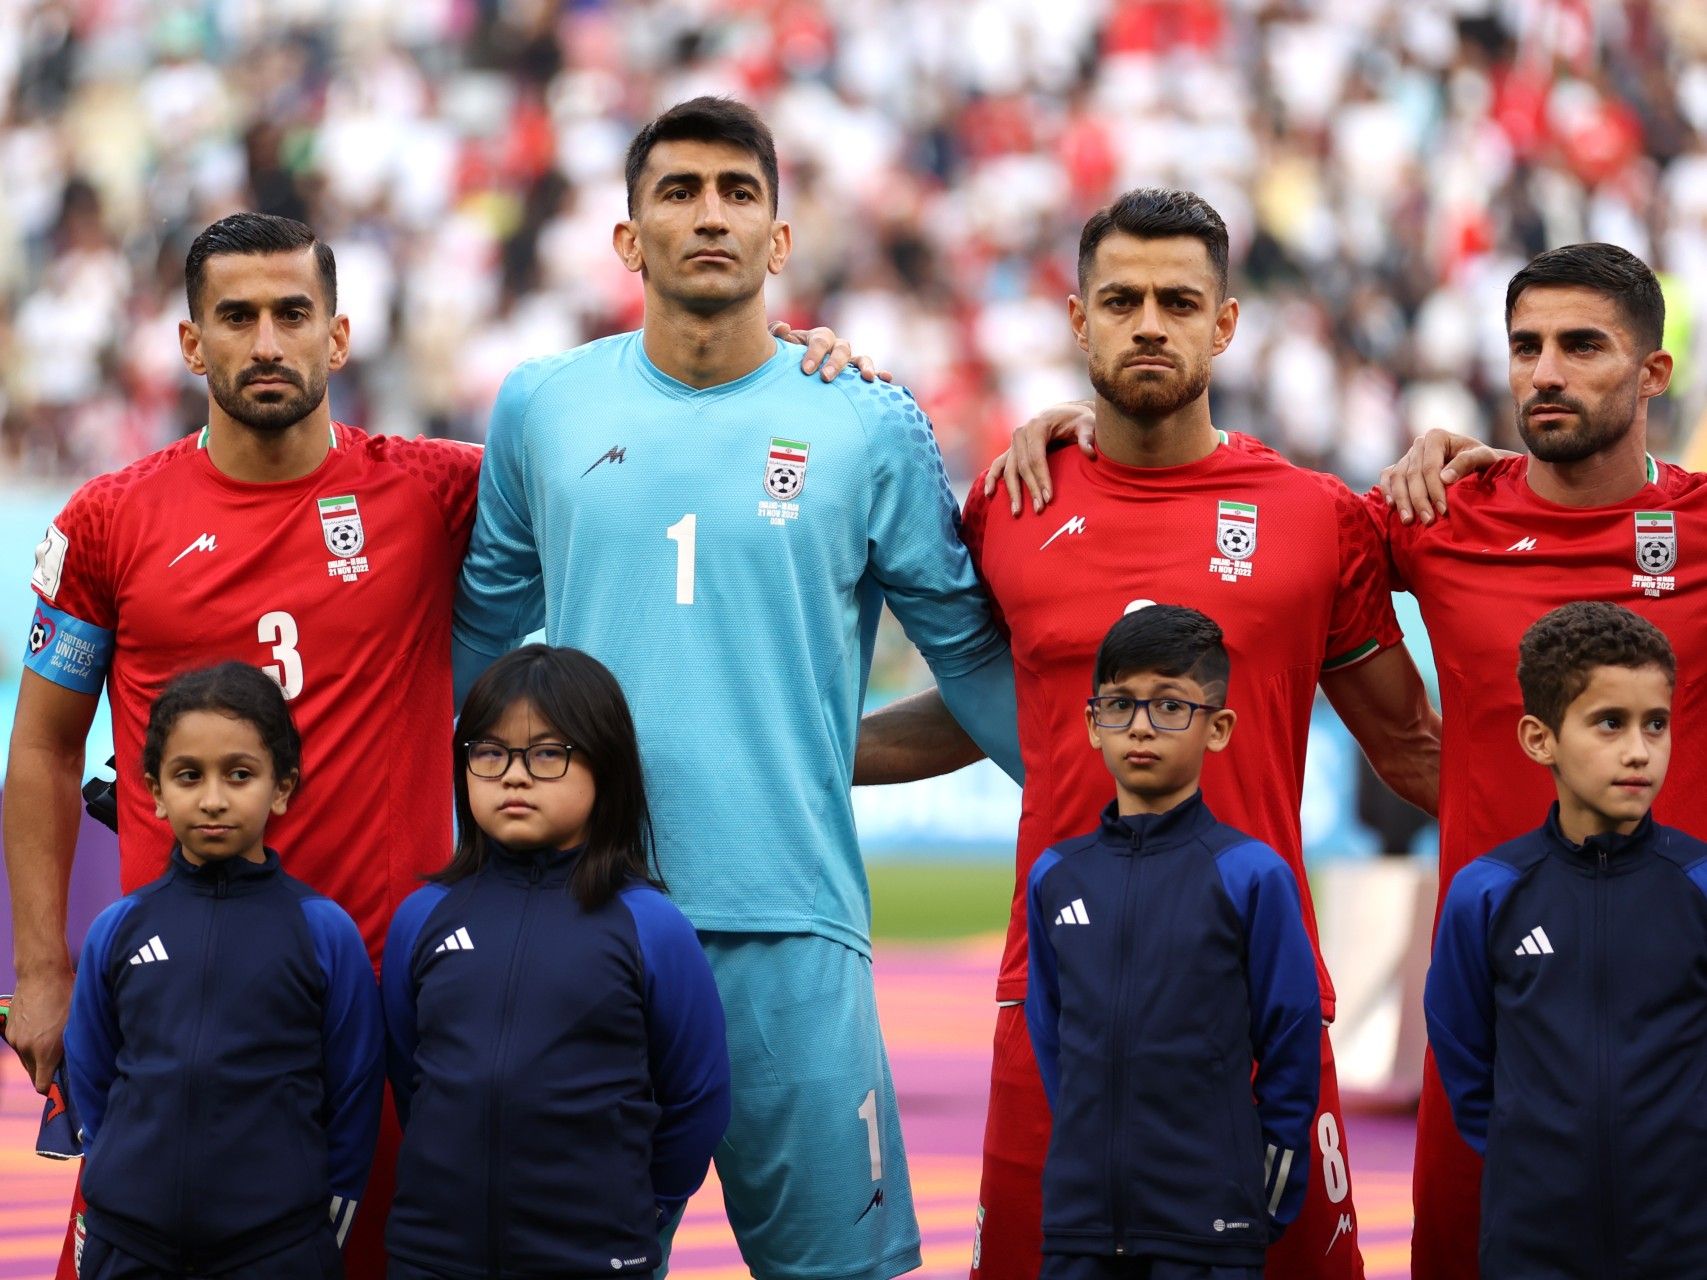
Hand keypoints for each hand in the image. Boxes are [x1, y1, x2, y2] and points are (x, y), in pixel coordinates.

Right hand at [4, 964, 71, 1092]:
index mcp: (46, 1051)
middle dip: (46, 1073)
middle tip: (61, 1064)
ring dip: (37, 1058)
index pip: (41, 1086)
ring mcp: (16, 1040)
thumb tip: (83, 1063)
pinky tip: (42, 1031)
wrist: (42, 975)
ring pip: (26, 1061)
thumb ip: (75, 1046)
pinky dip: (29, 1045)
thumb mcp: (78, 1023)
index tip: (61, 1084)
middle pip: (34, 1075)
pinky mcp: (9, 1031)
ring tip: (52, 1044)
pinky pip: (20, 1047)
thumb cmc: (67, 996)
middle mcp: (27, 1049)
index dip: (51, 1087)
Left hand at [771, 321, 892, 383]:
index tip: (806, 370)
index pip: (820, 340)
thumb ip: (776, 335)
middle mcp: (836, 347)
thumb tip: (784, 329)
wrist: (792, 376)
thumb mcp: (777, 348)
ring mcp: (848, 361)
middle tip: (825, 378)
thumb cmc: (785, 361)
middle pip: (842, 348)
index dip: (814, 353)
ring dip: (865, 366)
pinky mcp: (856, 376)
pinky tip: (886, 379)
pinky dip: (880, 374)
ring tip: (866, 377)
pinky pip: (871, 373)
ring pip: (860, 358)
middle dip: (835, 363)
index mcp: (818, 338)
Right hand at [982, 400, 1095, 515]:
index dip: (1041, 478)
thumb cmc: (1078, 420)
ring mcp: (1014, 443)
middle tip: (1039, 509)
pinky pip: (998, 465)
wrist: (1065, 413)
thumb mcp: (1087, 423)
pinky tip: (989, 494)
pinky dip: (992, 479)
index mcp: (1037, 426)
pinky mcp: (1012, 450)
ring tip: (1017, 512)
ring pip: (1009, 470)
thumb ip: (1088, 437)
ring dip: (1012, 492)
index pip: (1036, 457)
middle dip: (1031, 489)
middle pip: (1022, 466)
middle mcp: (1021, 433)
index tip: (1049, 497)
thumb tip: (1090, 453)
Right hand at [1378, 430, 1510, 524]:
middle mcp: (1418, 444)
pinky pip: (1387, 478)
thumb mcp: (1484, 457)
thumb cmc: (1482, 461)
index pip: (1430, 467)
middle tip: (1428, 521)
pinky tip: (1392, 506)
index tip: (1443, 510)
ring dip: (1401, 501)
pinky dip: (1387, 491)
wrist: (1476, 463)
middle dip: (1419, 500)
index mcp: (1436, 437)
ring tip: (1408, 521)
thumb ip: (1467, 462)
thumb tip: (1445, 477)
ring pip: (1397, 478)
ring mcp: (1407, 455)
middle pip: (1412, 474)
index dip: (1435, 490)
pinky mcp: (1400, 466)